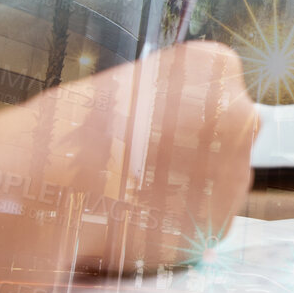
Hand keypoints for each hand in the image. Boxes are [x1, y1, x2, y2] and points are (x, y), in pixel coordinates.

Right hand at [0, 41, 258, 292]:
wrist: (53, 187)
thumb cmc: (74, 130)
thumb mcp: (127, 88)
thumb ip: (168, 101)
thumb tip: (174, 124)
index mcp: (216, 67)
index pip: (217, 86)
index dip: (181, 111)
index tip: (153, 126)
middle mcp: (240, 115)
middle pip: (225, 134)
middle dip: (192, 151)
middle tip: (142, 165)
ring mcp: (236, 171)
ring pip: (217, 181)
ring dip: (186, 189)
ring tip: (132, 194)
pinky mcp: (220, 223)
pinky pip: (203, 223)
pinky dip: (177, 225)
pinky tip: (139, 219)